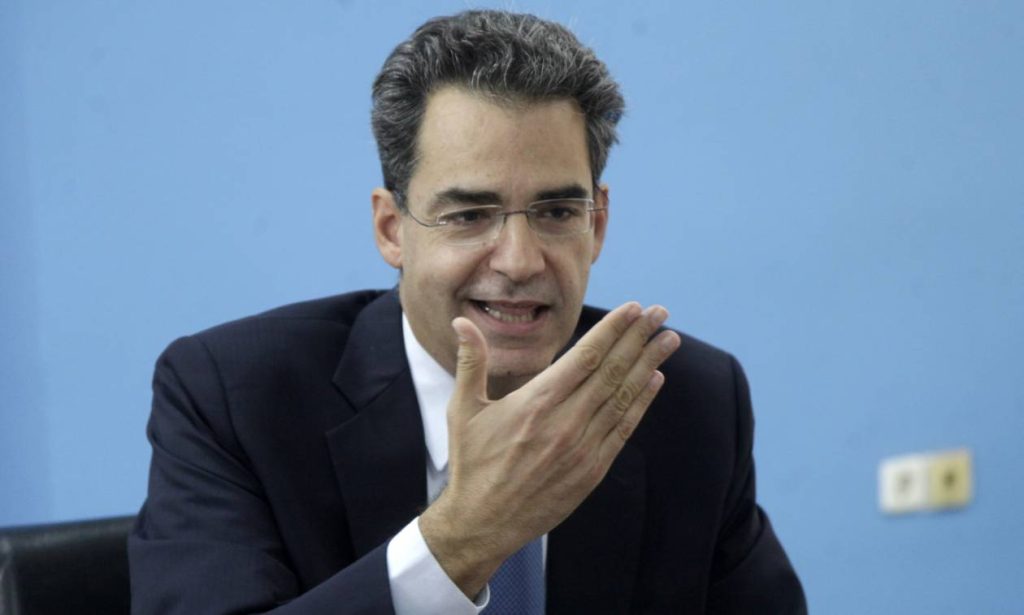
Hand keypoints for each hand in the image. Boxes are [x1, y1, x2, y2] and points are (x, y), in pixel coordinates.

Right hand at [419, 302, 680, 596]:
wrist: (484, 521)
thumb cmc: (472, 463)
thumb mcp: (463, 409)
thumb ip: (470, 362)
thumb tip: (461, 322)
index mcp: (537, 402)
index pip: (586, 355)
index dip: (613, 329)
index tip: (634, 308)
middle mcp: (566, 421)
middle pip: (612, 370)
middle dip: (639, 338)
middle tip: (661, 313)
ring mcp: (583, 447)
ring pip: (623, 396)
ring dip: (648, 365)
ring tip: (669, 339)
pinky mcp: (592, 470)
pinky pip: (623, 428)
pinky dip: (641, 402)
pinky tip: (655, 380)